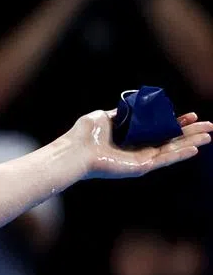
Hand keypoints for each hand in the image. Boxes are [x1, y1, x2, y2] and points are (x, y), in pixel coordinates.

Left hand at [70, 110, 210, 179]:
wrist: (75, 150)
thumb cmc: (84, 134)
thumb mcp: (104, 116)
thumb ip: (121, 113)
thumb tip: (133, 106)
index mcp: (131, 137)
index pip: (159, 129)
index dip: (175, 122)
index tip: (191, 115)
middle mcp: (138, 148)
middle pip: (170, 140)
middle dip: (190, 133)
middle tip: (210, 126)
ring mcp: (140, 159)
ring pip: (172, 149)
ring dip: (191, 143)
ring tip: (209, 137)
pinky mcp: (140, 167)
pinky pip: (163, 160)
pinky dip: (179, 155)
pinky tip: (194, 150)